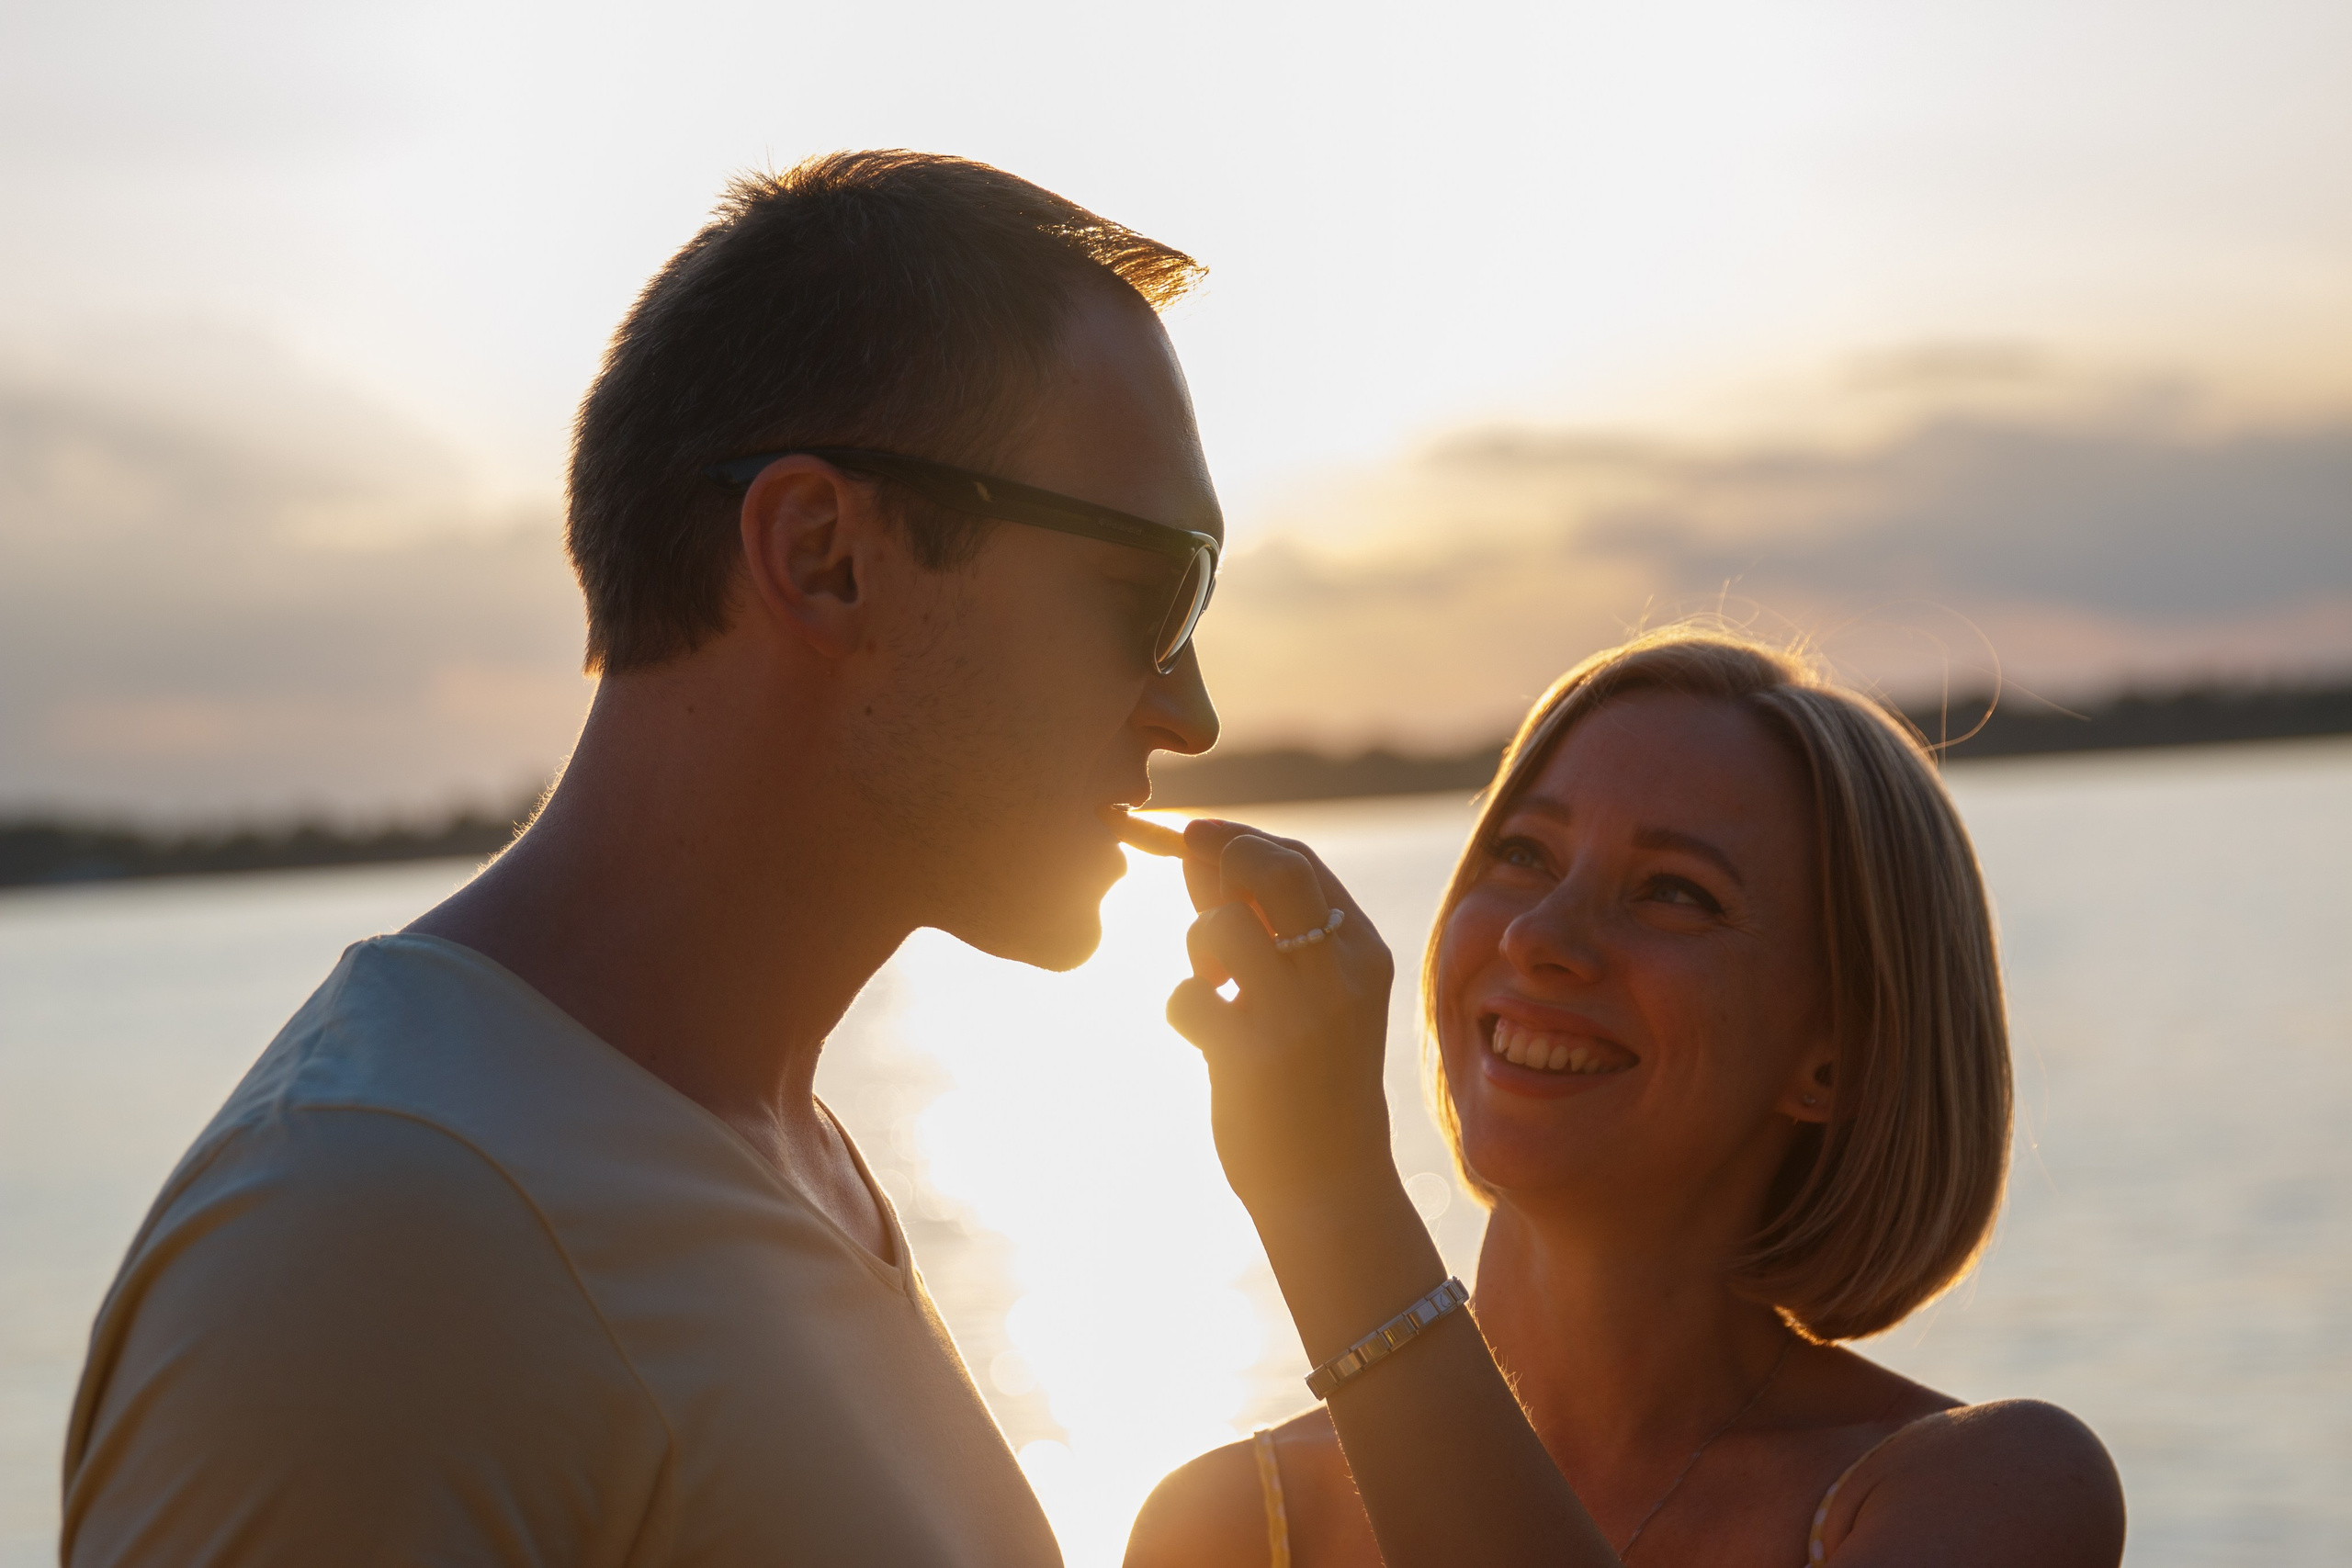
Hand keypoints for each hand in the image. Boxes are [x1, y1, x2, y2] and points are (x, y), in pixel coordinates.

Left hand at [1165, 820, 1399, 1216]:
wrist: (1330, 1184)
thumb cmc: (1312, 1079)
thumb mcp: (1311, 993)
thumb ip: (1263, 922)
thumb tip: (1198, 848)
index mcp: (1363, 951)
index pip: (1300, 859)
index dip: (1237, 837)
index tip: (1194, 836)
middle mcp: (1338, 974)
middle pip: (1268, 866)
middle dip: (1218, 860)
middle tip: (1202, 897)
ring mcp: (1298, 1014)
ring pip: (1218, 926)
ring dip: (1197, 947)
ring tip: (1214, 983)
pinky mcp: (1250, 1056)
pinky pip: (1185, 995)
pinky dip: (1182, 1007)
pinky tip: (1206, 1037)